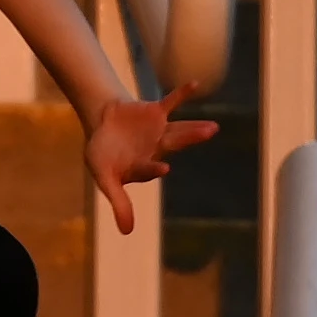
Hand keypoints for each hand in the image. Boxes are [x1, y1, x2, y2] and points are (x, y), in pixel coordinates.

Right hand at [81, 84, 216, 234]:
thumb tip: (127, 232)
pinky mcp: (155, 113)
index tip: (163, 168)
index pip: (149, 168)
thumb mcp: (104, 177)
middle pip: (175, 145)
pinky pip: (170, 103)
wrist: (102, 124)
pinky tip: (195, 85)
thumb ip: (118, 201)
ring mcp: (159, 131)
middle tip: (210, 132)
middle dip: (191, 139)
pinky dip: (182, 95)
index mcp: (143, 166)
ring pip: (178, 130)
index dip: (154, 168)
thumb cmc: (103, 154)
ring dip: (194, 128)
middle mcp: (156, 149)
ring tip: (214, 128)